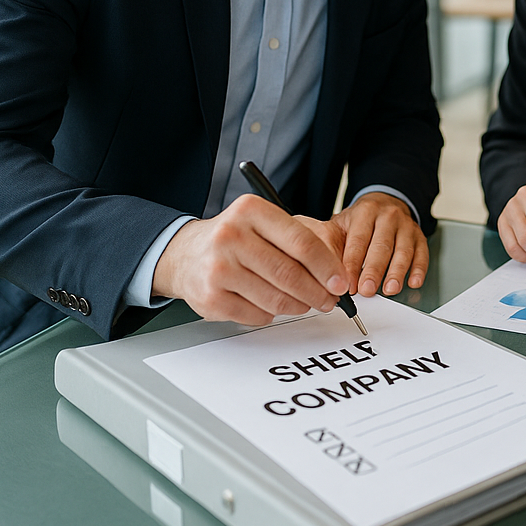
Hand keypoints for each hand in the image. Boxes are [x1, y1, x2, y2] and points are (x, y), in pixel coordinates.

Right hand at [153, 194, 347, 324]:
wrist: (185, 254)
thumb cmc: (234, 239)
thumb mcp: (262, 224)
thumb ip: (296, 241)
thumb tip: (333, 274)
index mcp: (251, 211)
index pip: (301, 242)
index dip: (327, 266)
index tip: (340, 281)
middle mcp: (231, 236)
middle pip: (289, 274)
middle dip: (317, 292)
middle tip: (330, 300)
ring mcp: (218, 268)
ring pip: (275, 298)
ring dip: (298, 306)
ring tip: (304, 303)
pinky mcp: (211, 298)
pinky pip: (257, 314)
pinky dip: (271, 313)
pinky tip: (271, 305)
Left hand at [335, 191, 429, 296]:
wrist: (384, 203)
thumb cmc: (360, 220)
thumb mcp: (341, 224)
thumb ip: (331, 244)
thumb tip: (321, 269)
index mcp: (365, 212)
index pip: (358, 240)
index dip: (352, 264)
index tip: (347, 284)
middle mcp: (388, 217)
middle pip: (381, 246)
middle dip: (374, 271)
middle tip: (367, 290)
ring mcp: (406, 226)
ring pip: (403, 251)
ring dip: (397, 272)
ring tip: (390, 289)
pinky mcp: (419, 237)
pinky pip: (422, 254)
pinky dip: (419, 270)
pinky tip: (413, 282)